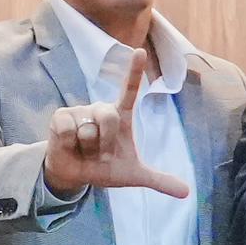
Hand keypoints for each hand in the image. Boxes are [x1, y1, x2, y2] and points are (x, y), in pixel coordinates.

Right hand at [42, 43, 193, 199]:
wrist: (75, 175)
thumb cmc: (103, 168)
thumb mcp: (132, 175)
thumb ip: (158, 180)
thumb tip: (186, 193)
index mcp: (120, 116)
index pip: (129, 91)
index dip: (134, 72)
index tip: (139, 51)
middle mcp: (100, 109)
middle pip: (109, 116)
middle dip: (105, 142)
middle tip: (100, 153)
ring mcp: (80, 111)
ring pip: (88, 129)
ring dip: (87, 148)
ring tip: (84, 151)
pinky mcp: (60, 117)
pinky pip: (67, 130)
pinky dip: (69, 144)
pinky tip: (68, 146)